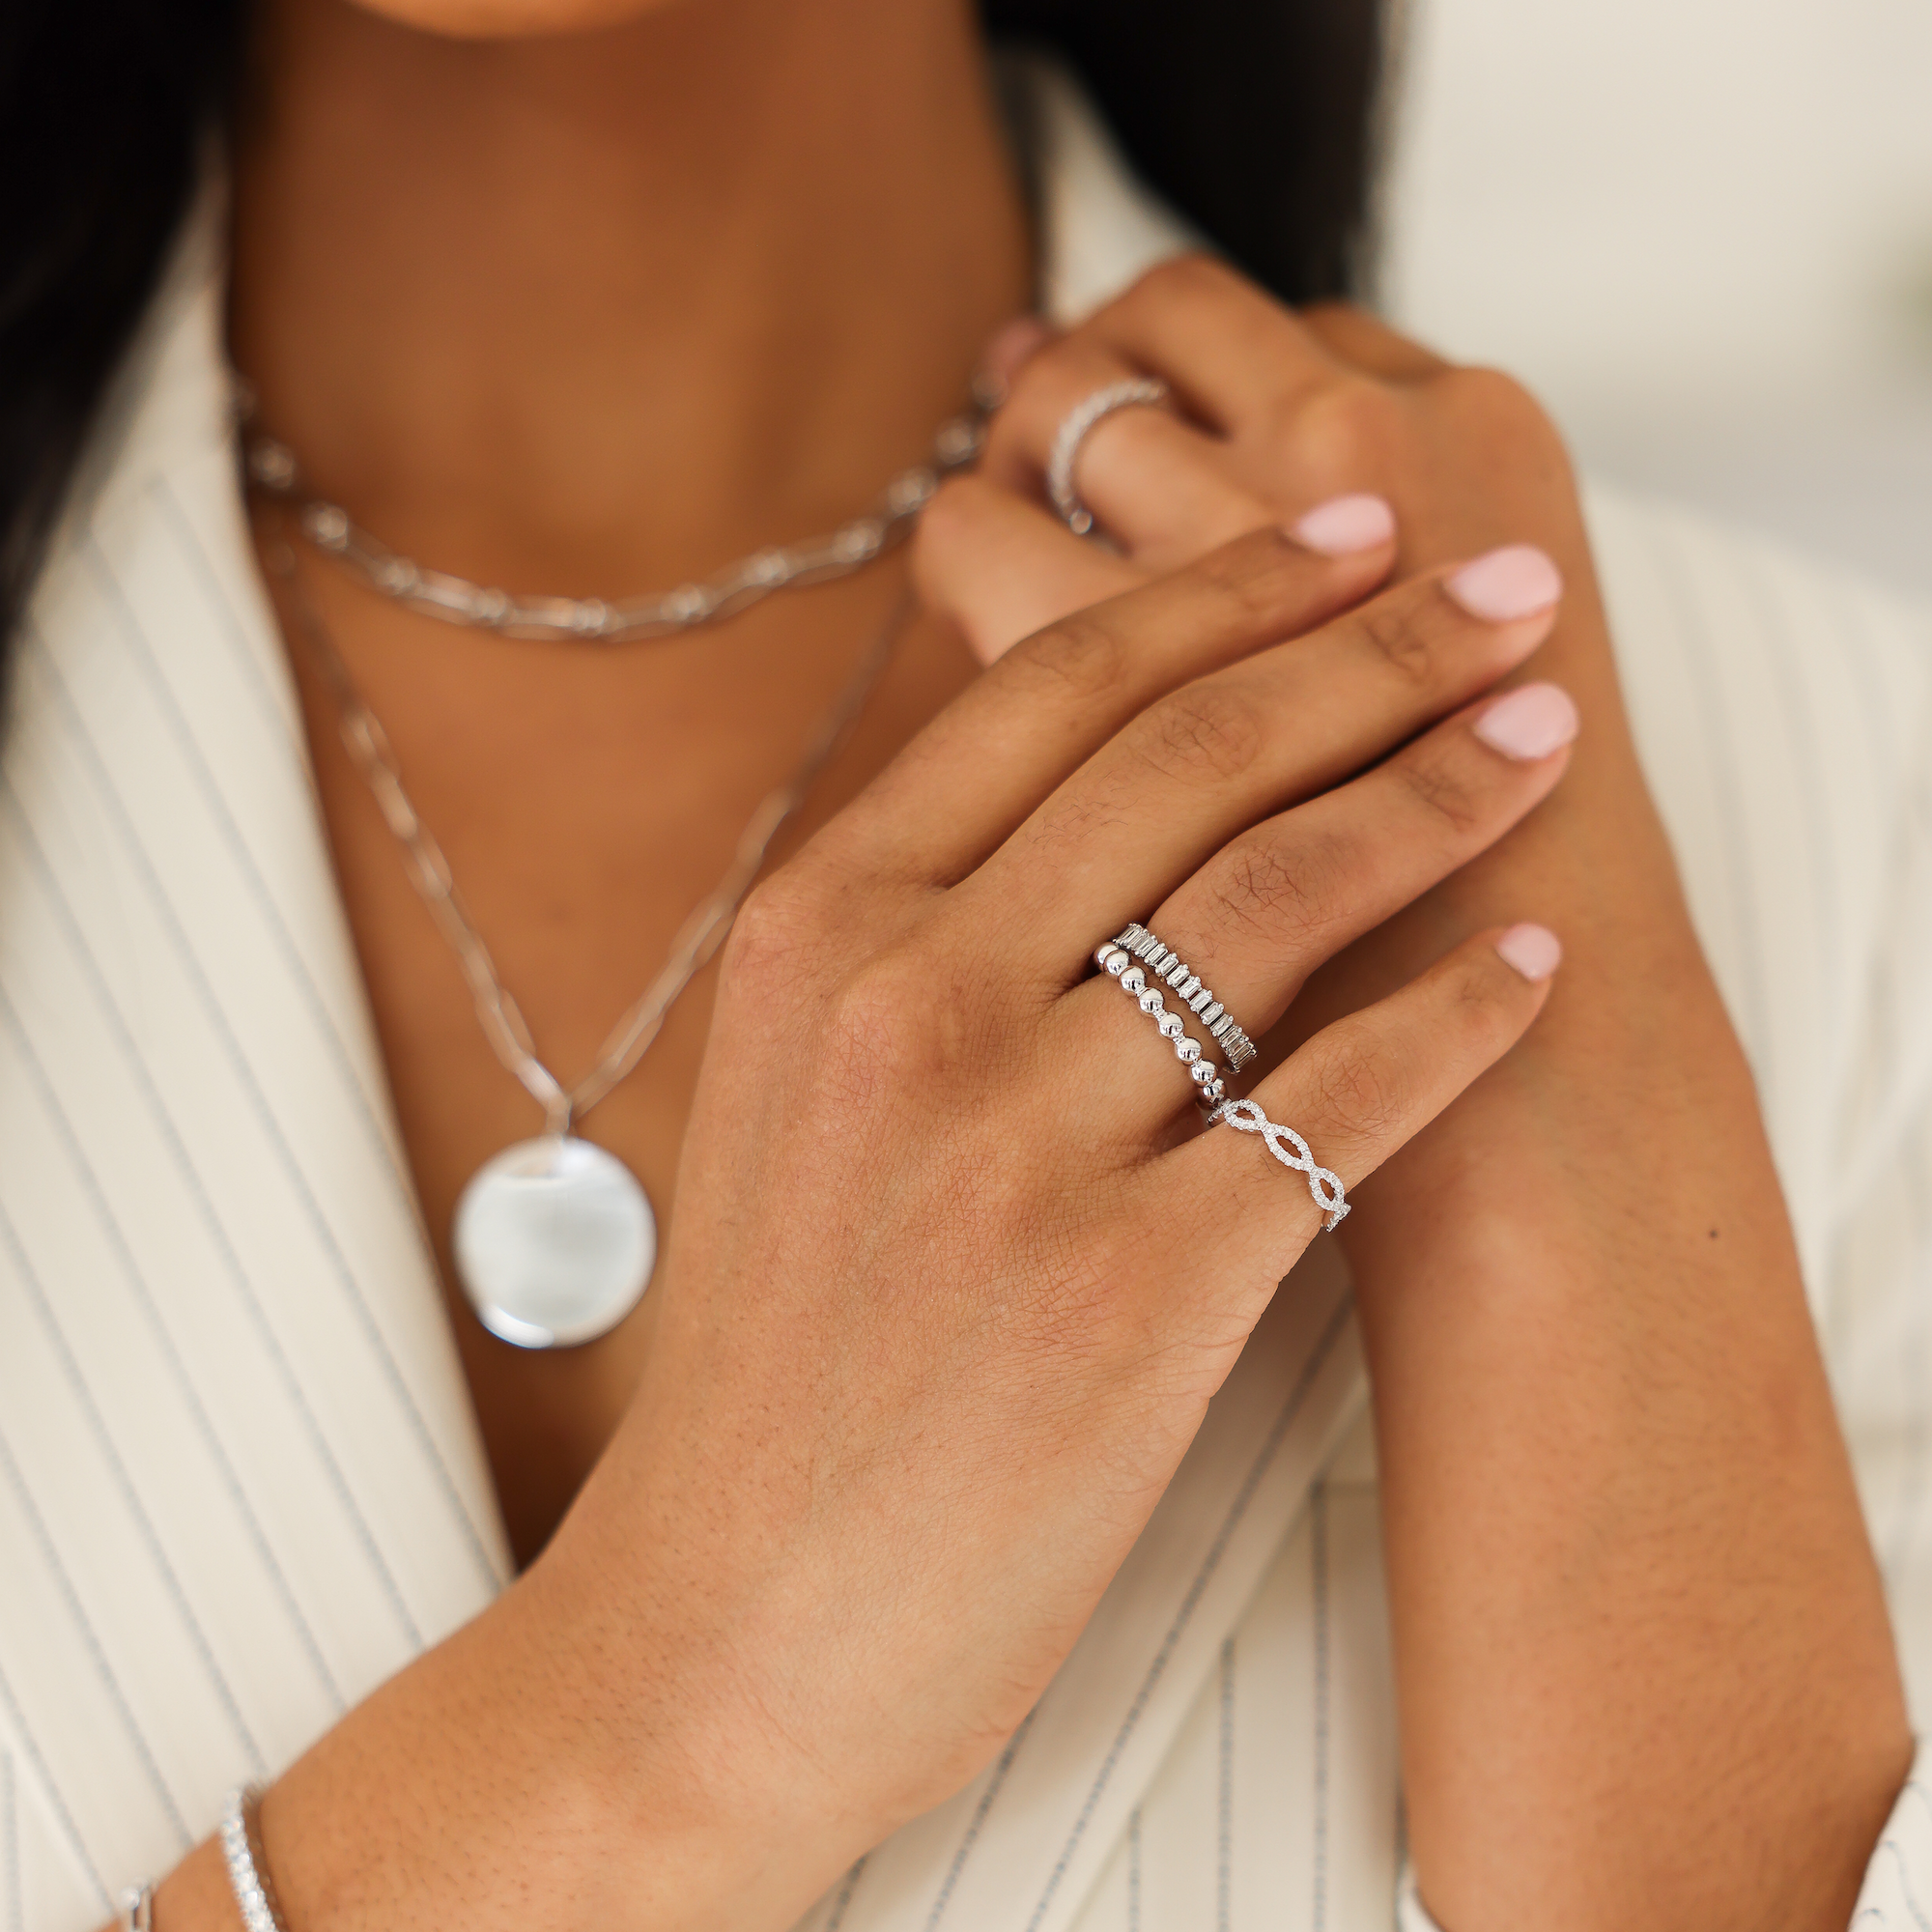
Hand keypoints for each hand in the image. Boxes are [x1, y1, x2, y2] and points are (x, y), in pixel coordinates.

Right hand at [919, 258, 1910, 1931]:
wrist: (727, 1613)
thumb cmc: (781, 1345)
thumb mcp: (793, 1077)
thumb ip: (917, 918)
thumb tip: (1090, 761)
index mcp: (817, 926)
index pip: (1053, 688)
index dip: (1227, 589)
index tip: (1350, 535)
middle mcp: (903, 1001)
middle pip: (1184, 755)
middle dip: (1369, 647)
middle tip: (1494, 595)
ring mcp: (1012, 1145)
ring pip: (1272, 897)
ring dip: (1436, 791)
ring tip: (1538, 734)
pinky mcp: (1126, 1295)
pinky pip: (1336, 1102)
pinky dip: (1457, 1015)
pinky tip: (1529, 960)